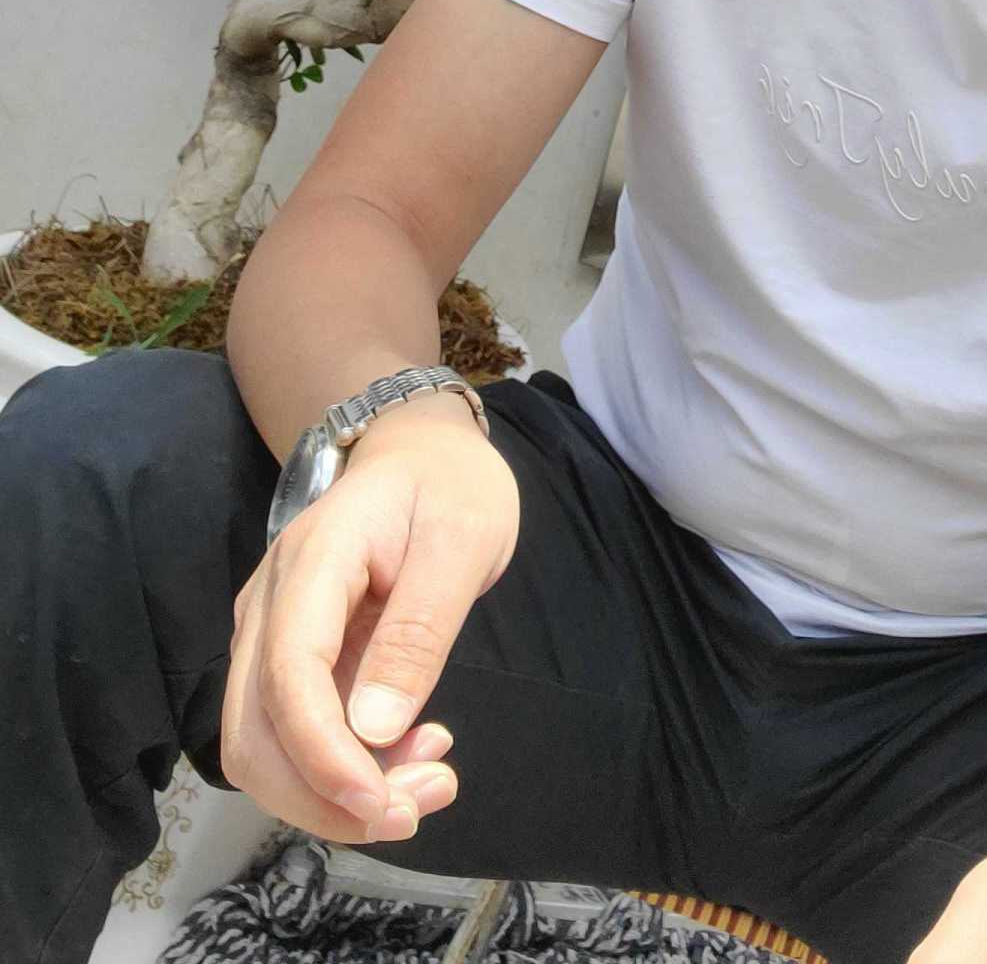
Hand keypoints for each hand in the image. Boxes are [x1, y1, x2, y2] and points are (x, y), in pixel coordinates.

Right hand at [218, 401, 517, 845]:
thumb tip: (372, 730)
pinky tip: (411, 749)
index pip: (287, 676)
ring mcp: (271, 635)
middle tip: (420, 807)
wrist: (421, 448)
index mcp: (313, 563)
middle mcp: (271, 606)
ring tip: (428, 783)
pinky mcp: (288, 661)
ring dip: (333, 794)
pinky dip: (342, 768)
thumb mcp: (462, 540)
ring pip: (265, 748)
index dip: (323, 756)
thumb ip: (418, 630)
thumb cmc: (449, 483)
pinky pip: (294, 734)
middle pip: (256, 734)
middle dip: (326, 796)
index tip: (383, 803)